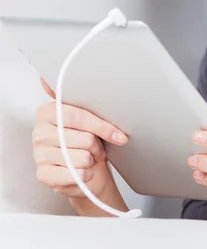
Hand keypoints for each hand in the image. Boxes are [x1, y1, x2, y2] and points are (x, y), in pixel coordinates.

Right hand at [32, 77, 127, 200]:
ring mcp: (39, 155)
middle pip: (85, 138)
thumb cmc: (86, 139)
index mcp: (47, 112)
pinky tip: (82, 170)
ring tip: (88, 157)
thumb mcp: (86, 117)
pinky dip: (86, 174)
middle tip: (96, 147)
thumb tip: (55, 79)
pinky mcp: (43, 175)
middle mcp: (39, 133)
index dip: (102, 126)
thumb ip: (83, 100)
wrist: (83, 169)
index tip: (119, 135)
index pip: (79, 116)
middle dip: (97, 146)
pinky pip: (77, 174)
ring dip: (92, 160)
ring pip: (83, 157)